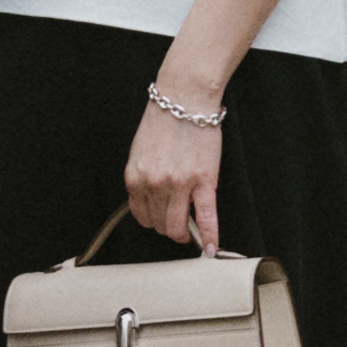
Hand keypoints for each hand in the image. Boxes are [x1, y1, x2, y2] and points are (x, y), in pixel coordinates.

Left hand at [121, 92, 224, 255]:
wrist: (185, 98)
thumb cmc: (163, 120)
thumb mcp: (140, 151)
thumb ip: (141, 178)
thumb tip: (149, 202)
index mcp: (135, 177)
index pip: (141, 216)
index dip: (153, 221)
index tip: (160, 221)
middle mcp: (154, 184)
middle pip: (159, 224)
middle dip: (168, 228)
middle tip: (178, 224)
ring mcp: (179, 185)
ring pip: (178, 226)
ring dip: (184, 233)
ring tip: (191, 232)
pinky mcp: (203, 181)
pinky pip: (206, 217)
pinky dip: (210, 235)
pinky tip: (212, 249)